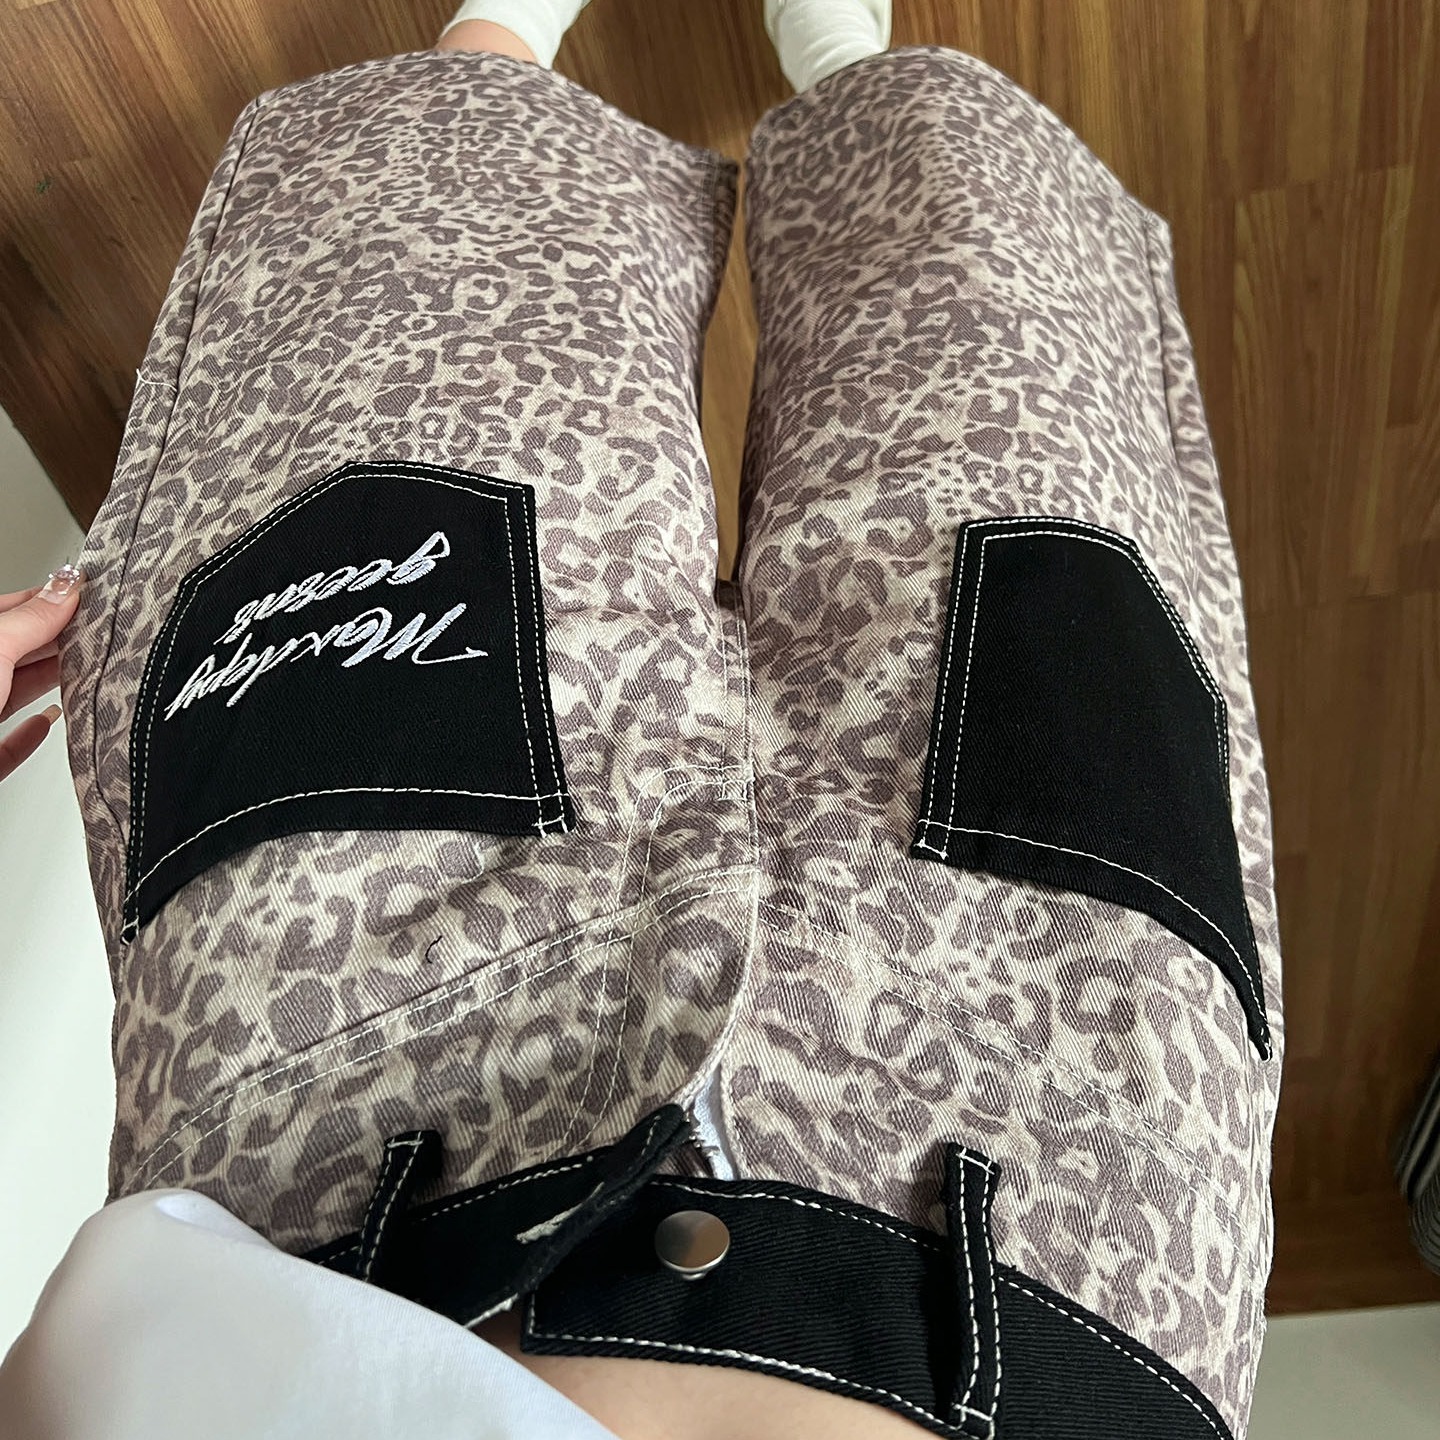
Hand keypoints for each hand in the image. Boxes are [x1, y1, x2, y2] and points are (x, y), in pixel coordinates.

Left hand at [1, 565, 83, 780]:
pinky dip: (30, 733)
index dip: (47, 600)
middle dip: (54, 642)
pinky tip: (45, 722)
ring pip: (12, 694)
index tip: (86, 595)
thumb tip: (65, 589)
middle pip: (14, 653)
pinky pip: (6, 743)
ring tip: (84, 670)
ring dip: (46, 684)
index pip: (8, 610)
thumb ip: (31, 621)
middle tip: (97, 633)